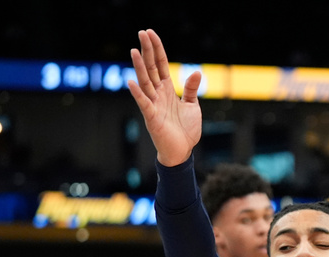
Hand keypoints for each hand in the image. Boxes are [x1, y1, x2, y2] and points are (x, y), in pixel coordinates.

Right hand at [127, 29, 201, 166]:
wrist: (183, 151)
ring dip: (139, 67)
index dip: (156, 49)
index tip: (150, 32)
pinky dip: (138, 94)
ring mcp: (153, 105)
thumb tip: (196, 72)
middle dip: (147, 51)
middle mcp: (158, 94)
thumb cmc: (185, 130)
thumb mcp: (192, 106)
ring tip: (134, 50)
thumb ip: (191, 89)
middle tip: (141, 32)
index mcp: (168, 90)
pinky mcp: (152, 118)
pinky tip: (132, 82)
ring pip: (145, 82)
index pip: (160, 64)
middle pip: (151, 68)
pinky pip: (144, 104)